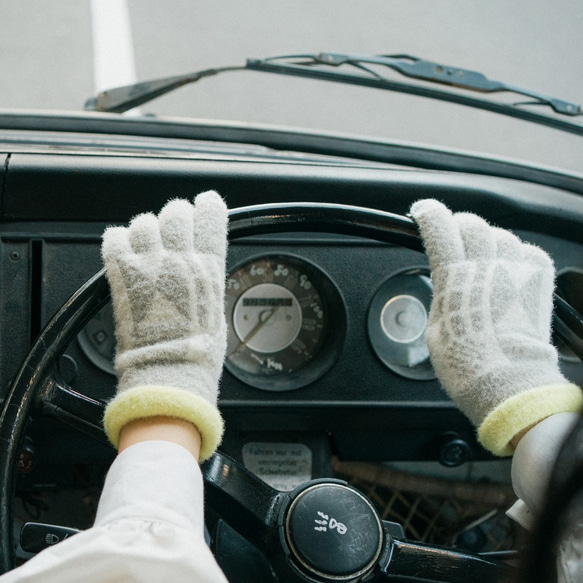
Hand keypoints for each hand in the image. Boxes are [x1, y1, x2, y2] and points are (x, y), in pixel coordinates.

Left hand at [101, 191, 227, 459]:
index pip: (211, 220)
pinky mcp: (123, 276)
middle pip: (175, 214)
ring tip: (146, 244)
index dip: (209, 207)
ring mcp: (149, 265)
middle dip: (175, 216)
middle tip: (172, 226)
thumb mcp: (216, 311)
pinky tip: (123, 250)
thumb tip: (199, 269)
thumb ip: (206, 283)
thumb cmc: (197, 352)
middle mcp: (179, 260)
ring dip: (145, 230)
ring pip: (143, 223)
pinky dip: (118, 241)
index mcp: (208, 268)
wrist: (169, 371)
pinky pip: (114, 239)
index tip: (206, 202)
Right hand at [410, 199, 581, 454]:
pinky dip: (519, 256)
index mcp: (454, 279)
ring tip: (484, 258)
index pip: (439, 229)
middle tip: (454, 239)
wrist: (509, 385)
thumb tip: (445, 285)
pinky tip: (510, 270)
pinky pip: (531, 252)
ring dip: (489, 240)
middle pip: (472, 224)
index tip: (423, 213)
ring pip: (502, 234)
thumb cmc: (467, 365)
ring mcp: (516, 273)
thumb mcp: (435, 328)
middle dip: (459, 226)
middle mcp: (486, 269)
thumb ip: (441, 296)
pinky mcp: (539, 283)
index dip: (428, 215)